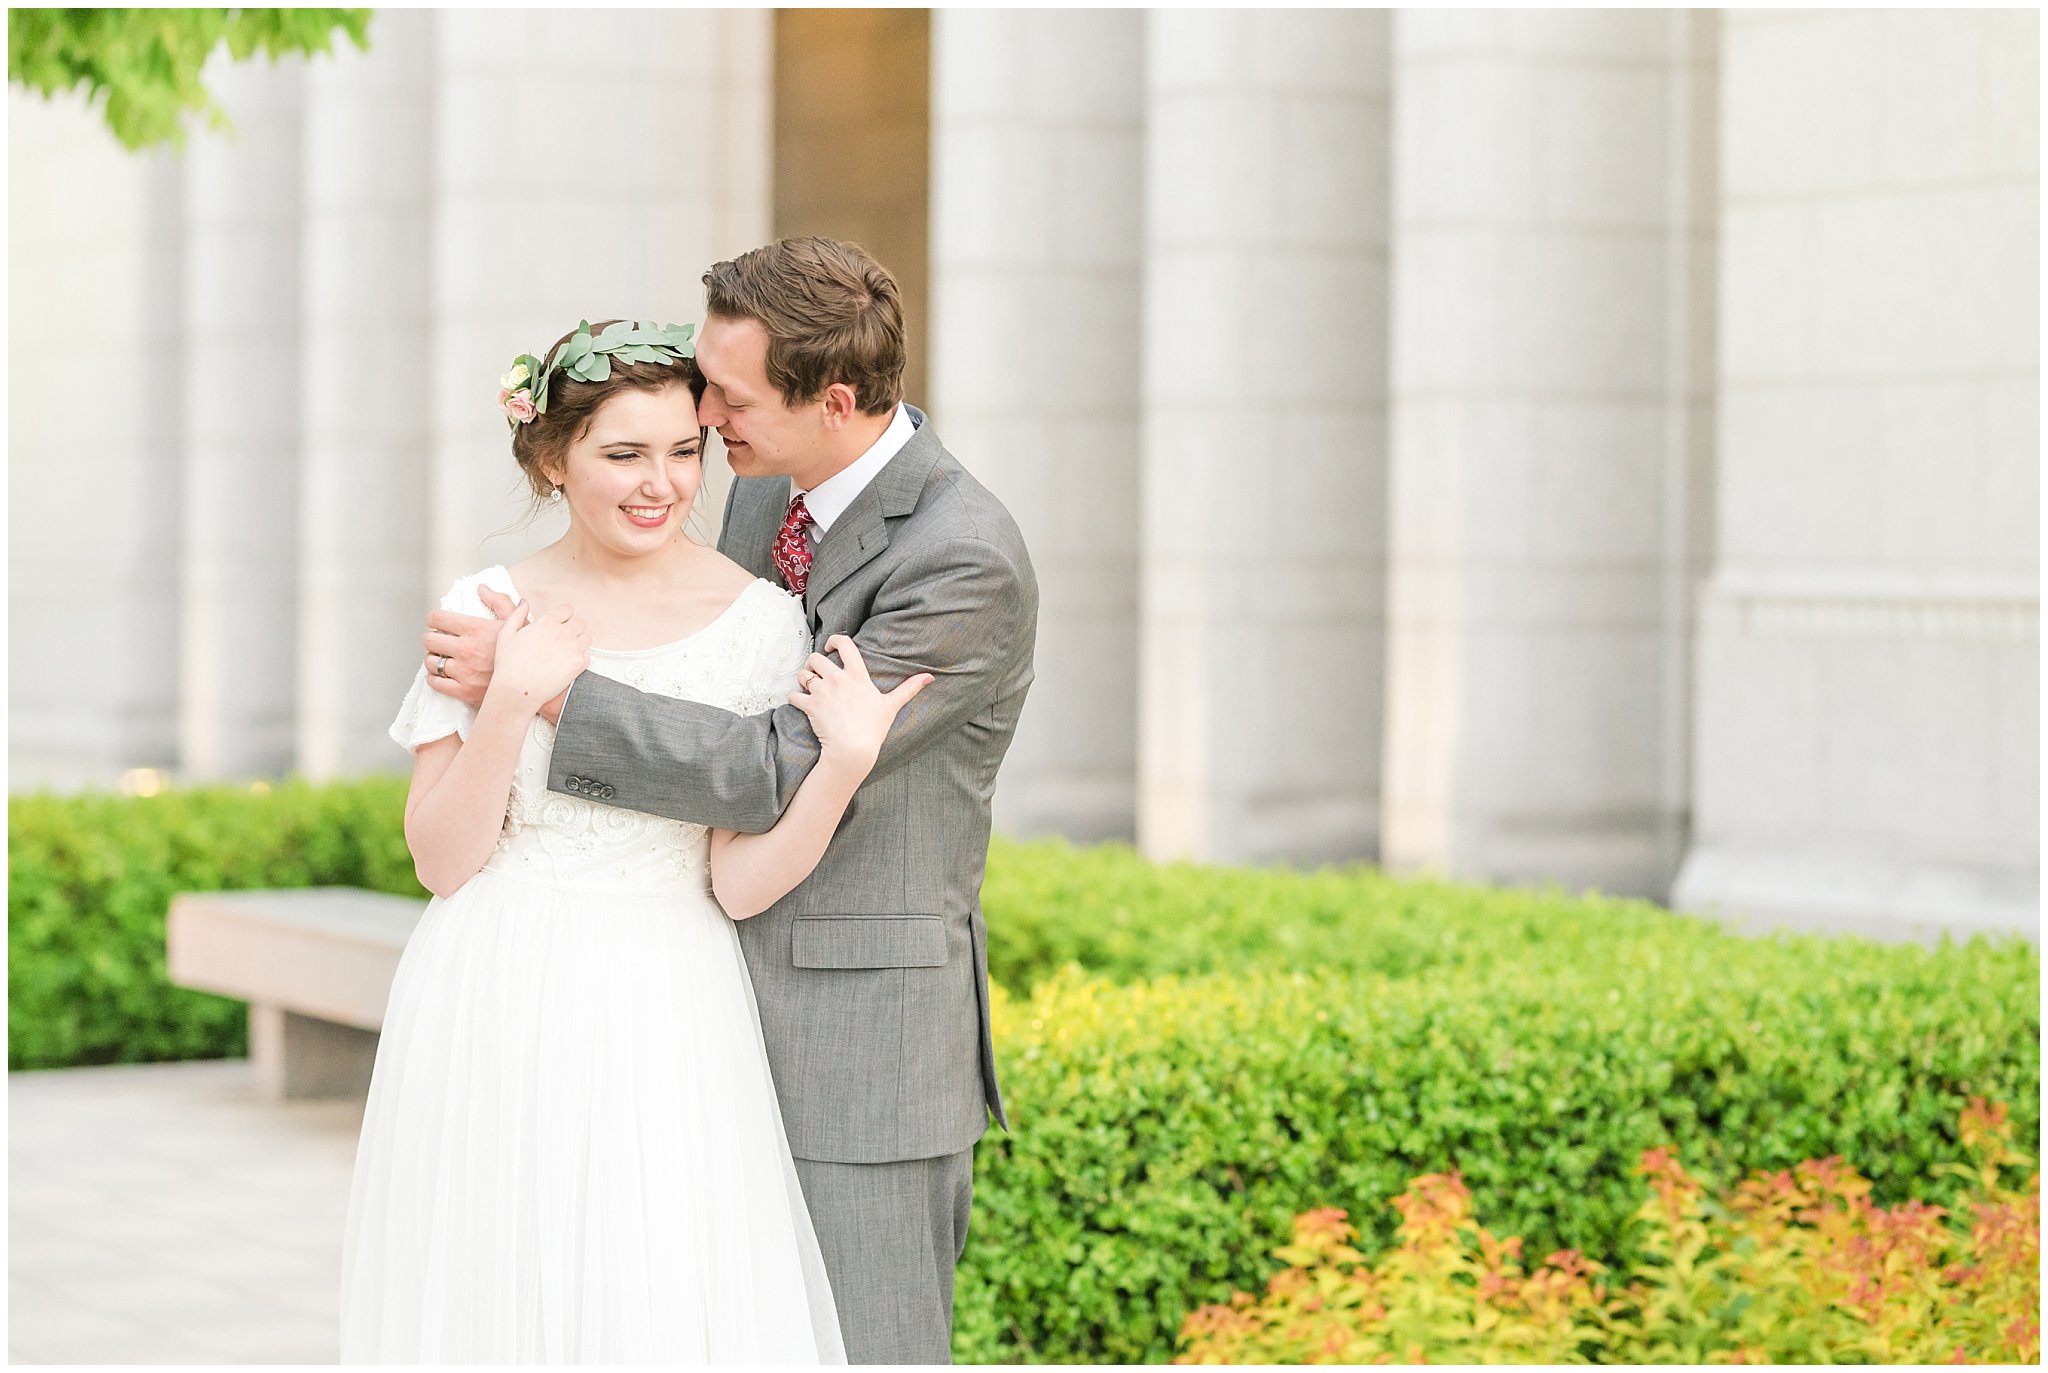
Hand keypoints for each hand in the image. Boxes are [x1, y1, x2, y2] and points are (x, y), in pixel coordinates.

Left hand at [422, 583, 518, 708]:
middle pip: (429, 640)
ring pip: (430, 662)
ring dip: (433, 659)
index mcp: (477, 629)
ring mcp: (464, 672)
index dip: (434, 619)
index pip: (438, 618)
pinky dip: (434, 678)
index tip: (436, 622)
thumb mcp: (518, 623)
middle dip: (432, 639)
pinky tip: (441, 675)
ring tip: (442, 658)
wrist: (532, 686)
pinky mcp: (463, 691)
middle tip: (438, 641)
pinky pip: (436, 682)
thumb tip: (482, 588)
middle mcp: (467, 649)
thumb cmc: (527, 654)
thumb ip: (500, 602)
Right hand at [490, 599, 590, 712]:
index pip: (567, 609)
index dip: (564, 616)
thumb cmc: (509, 666)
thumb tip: (524, 603)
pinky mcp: (579, 664)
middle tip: (563, 639)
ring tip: (566, 651)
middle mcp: (562, 632)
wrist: (517, 690)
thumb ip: (517, 615)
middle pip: (579, 623)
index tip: (561, 623)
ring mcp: (573, 648)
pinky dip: (581, 658)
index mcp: (546, 622)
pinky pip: (588, 655)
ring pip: (586, 638)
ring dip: (579, 642)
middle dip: (573, 628)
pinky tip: (568, 664)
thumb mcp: (506, 634)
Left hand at [787, 635, 932, 769]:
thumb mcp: (892, 706)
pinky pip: (794, 695)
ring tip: (808, 688)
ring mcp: (822, 691)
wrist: (853, 749)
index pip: (843, 644)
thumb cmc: (873, 729)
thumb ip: (909, 688)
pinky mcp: (809, 705)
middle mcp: (837, 678)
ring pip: (803, 674)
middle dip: (813, 663)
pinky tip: (800, 703)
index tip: (831, 646)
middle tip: (817, 673)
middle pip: (816, 657)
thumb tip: (930, 677)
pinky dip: (794, 698)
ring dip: (803, 679)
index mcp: (857, 674)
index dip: (834, 640)